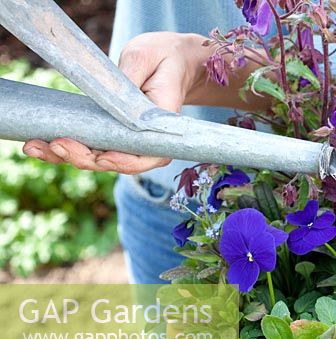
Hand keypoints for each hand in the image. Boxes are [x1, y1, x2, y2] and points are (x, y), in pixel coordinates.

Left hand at [22, 32, 208, 173]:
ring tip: (38, 147)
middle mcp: (150, 141)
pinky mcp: (118, 136)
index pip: (146, 155)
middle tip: (56, 146)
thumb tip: (109, 96)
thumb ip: (130, 75)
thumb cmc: (164, 58)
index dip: (123, 161)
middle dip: (85, 159)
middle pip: (119, 162)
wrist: (173, 63)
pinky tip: (45, 144)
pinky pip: (97, 148)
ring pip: (103, 160)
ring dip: (70, 157)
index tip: (100, 157)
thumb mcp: (147, 56)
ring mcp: (133, 141)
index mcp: (164, 125)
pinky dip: (71, 149)